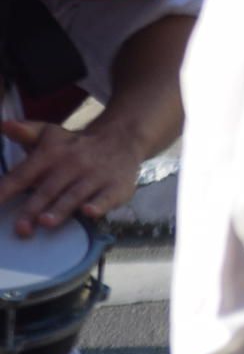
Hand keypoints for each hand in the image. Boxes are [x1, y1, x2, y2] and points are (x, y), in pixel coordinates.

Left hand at [0, 118, 144, 236]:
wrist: (121, 139)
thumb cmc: (75, 146)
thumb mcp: (50, 135)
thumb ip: (25, 133)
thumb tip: (4, 125)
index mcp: (51, 154)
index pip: (24, 174)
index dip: (6, 190)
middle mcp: (72, 164)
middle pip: (49, 189)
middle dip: (33, 208)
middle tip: (20, 228)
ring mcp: (95, 176)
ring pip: (75, 195)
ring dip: (60, 209)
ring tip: (46, 222)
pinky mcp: (116, 187)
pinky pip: (106, 197)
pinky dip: (99, 205)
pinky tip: (90, 212)